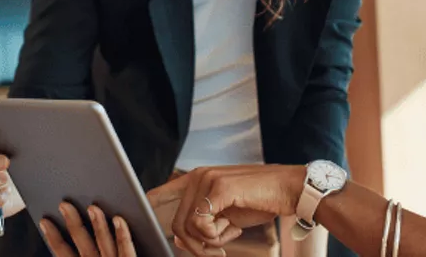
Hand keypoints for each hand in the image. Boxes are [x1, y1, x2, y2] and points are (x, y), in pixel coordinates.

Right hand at [39, 202, 136, 256]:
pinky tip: (119, 219)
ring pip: (104, 242)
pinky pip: (126, 249)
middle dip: (72, 222)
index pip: (62, 253)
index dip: (52, 237)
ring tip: (92, 207)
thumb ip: (77, 256)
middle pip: (81, 242)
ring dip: (97, 224)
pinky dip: (122, 234)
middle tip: (64, 204)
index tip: (44, 220)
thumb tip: (64, 248)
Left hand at [150, 165, 304, 253]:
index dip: (148, 203)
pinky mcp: (218, 188)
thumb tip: (179, 239)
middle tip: (211, 253)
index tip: (135, 211)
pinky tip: (230, 233)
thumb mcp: (228, 216)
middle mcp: (198, 176)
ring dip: (205, 242)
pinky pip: (202, 223)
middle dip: (191, 245)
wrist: (290, 190)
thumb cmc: (261, 202)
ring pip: (187, 225)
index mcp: (198, 179)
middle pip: (177, 221)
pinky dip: (214, 236)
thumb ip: (205, 224)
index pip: (162, 191)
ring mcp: (207, 180)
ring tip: (224, 242)